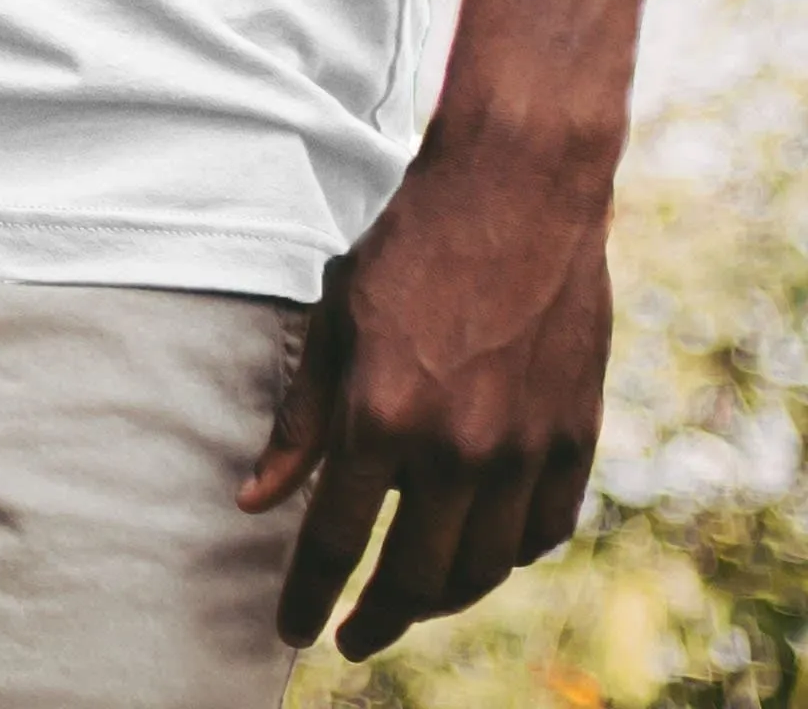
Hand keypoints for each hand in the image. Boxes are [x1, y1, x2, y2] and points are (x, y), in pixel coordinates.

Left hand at [241, 129, 612, 655]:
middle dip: (378, 618)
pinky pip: (542, 532)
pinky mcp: (573, 441)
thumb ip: (300, 418)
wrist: (516, 195)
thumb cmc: (407, 245)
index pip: (336, 540)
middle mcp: (454, 449)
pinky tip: (481, 549)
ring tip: (408, 600)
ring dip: (441, 597)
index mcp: (380, 415)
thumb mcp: (333, 317)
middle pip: (415, 578)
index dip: (310, 596)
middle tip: (353, 634)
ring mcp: (522, 451)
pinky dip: (509, 553)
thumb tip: (254, 500)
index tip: (292, 632)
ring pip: (483, 569)